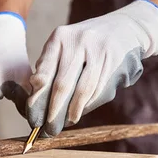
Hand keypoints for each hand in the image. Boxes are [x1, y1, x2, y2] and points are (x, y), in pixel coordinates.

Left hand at [26, 0, 157, 136]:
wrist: (124, 28)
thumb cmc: (85, 44)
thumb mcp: (65, 45)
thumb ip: (49, 66)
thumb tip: (35, 94)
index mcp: (60, 37)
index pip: (45, 72)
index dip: (38, 97)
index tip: (33, 115)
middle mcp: (78, 41)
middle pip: (63, 84)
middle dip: (54, 110)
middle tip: (48, 128)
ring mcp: (98, 50)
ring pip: (83, 90)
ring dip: (73, 110)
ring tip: (66, 122)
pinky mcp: (114, 61)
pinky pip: (99, 89)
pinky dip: (89, 104)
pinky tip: (81, 111)